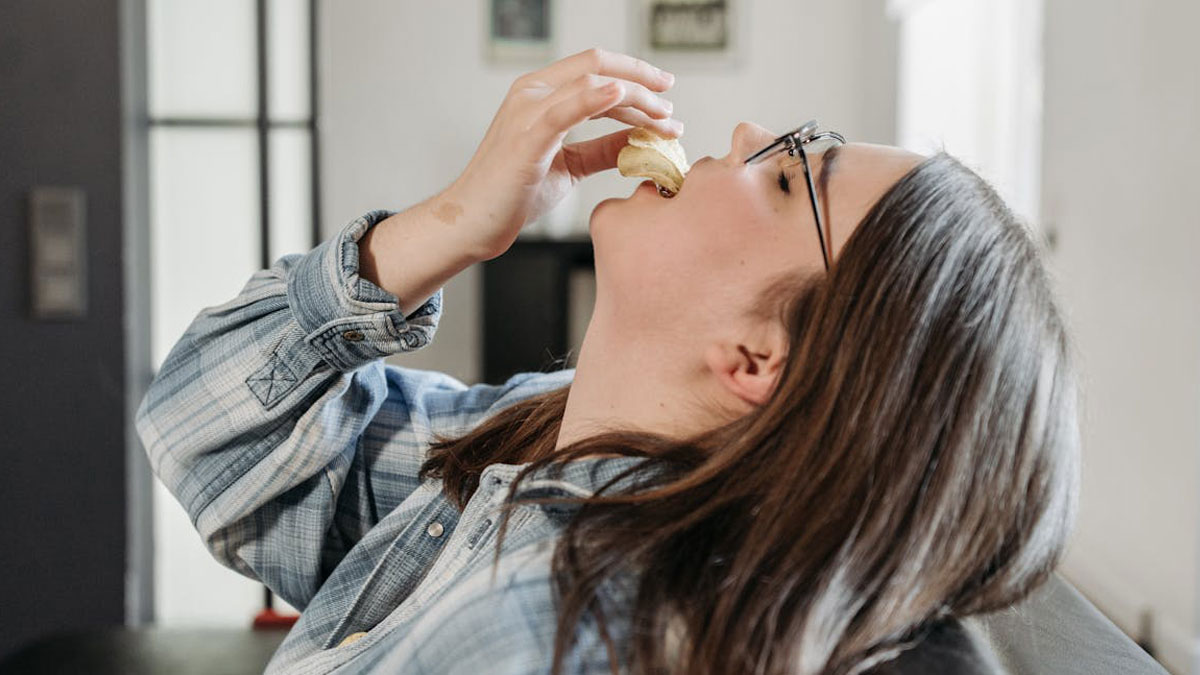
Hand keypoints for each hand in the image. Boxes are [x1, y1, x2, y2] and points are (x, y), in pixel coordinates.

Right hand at [440, 48, 680, 260]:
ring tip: (664, 119)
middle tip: (670, 108)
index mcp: (539, 94)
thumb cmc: (513, 193)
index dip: (634, 73)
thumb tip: (641, 140)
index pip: (594, 67)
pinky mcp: (526, 137)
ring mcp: (527, 111)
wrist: (471, 222)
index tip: (664, 90)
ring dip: (635, 97)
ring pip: (591, 84)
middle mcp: (531, 93)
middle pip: (597, 66)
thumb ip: (602, 149)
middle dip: (642, 82)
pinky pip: (567, 108)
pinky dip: (597, 98)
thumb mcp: (570, 167)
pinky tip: (622, 96)